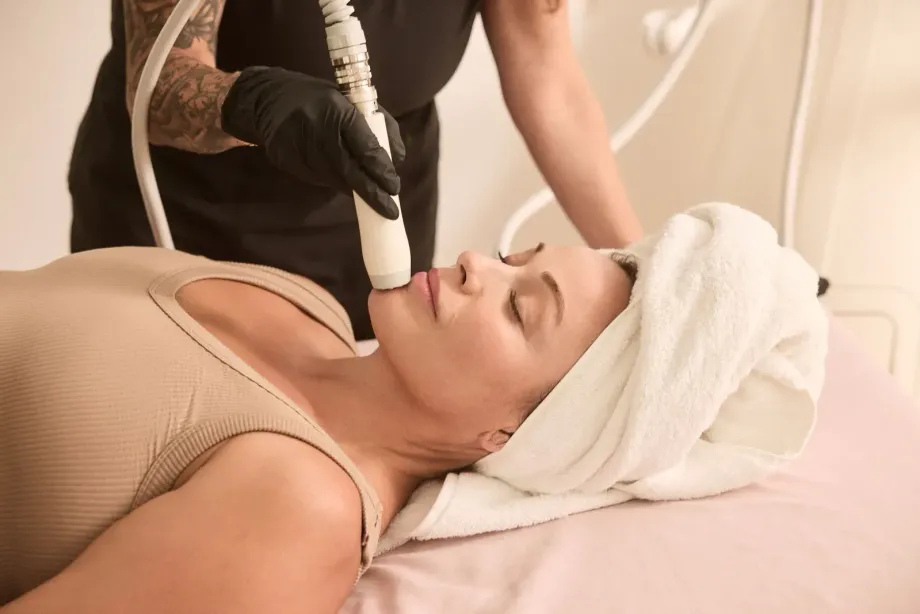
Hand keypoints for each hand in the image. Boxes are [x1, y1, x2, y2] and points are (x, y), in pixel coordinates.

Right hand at [220, 66, 405, 218]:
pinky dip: (333, 180)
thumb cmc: (320, 100)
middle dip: (372, 193)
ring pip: (334, 179)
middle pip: (349, 170)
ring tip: (366, 190)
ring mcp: (298, 146)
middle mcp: (317, 129)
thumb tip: (398, 160)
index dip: (381, 171)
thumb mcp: (352, 102)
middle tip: (390, 210)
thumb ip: (380, 126)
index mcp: (338, 110)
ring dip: (353, 188)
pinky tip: (336, 174)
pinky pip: (317, 178)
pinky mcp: (286, 160)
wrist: (269, 100)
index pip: (364, 146)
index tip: (394, 187)